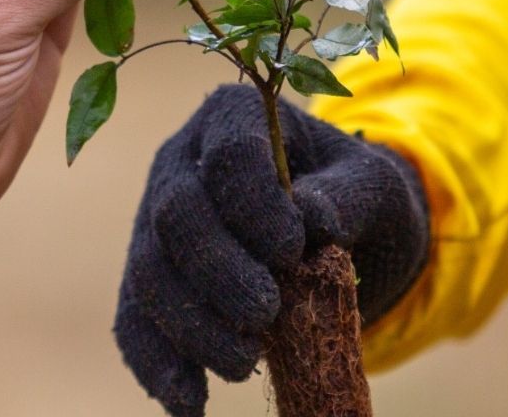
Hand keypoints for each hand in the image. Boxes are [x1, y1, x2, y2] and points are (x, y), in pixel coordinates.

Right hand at [114, 84, 428, 416]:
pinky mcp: (149, 277)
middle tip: (264, 313)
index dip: (253, 202)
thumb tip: (312, 221)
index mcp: (234, 118)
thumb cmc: (351, 195)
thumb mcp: (373, 185)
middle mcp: (180, 162)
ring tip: (242, 365)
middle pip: (177, 213)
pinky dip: (157, 365)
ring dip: (190, 325)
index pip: (230, 153)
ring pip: (148, 271)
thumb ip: (348, 196)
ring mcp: (155, 220)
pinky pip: (134, 320)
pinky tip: (191, 402)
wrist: (330, 231)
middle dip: (217, 270)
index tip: (294, 248)